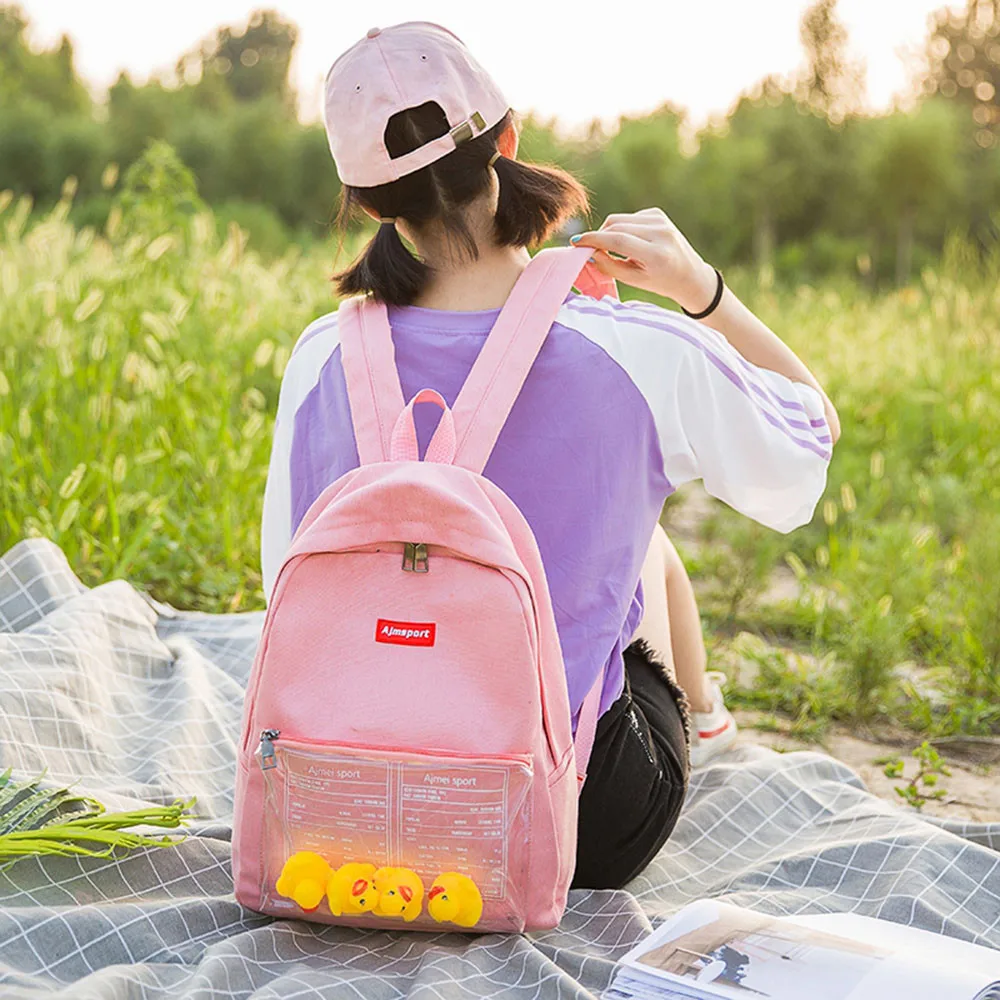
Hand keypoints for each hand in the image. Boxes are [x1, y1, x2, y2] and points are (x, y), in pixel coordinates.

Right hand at [571, 208, 716, 313]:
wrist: (689, 275)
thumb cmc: (660, 282)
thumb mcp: (634, 280)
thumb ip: (609, 266)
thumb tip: (588, 252)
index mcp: (657, 254)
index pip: (619, 240)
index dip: (594, 240)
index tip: (576, 243)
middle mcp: (661, 233)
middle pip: (616, 226)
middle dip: (598, 237)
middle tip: (589, 251)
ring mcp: (661, 220)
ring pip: (619, 219)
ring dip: (608, 233)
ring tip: (612, 250)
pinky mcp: (658, 213)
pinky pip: (628, 218)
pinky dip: (621, 229)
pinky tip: (630, 242)